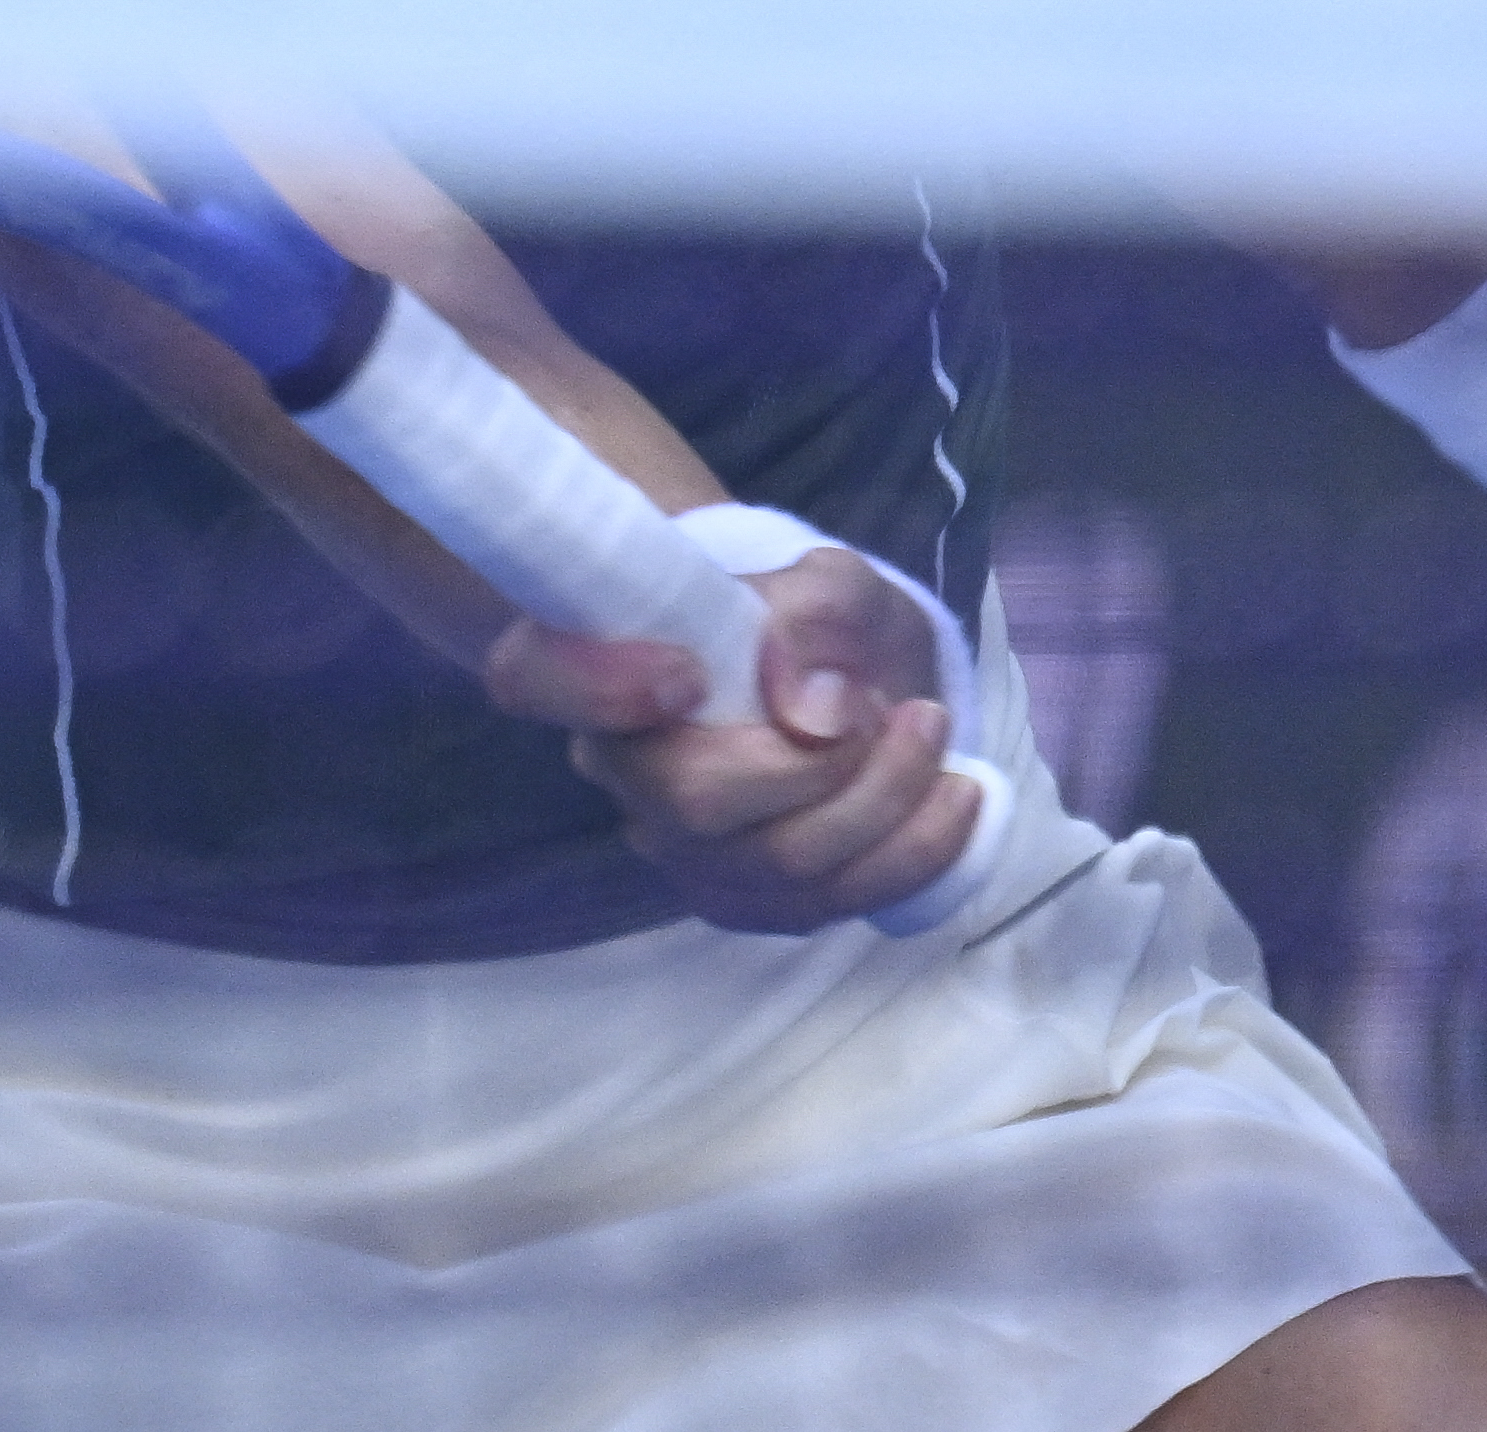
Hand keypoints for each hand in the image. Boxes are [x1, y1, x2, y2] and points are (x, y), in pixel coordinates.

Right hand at [478, 546, 980, 934]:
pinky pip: (822, 906)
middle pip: (696, 801)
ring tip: (937, 735)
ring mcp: (676, 848)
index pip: (533, 677)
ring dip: (888, 807)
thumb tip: (812, 705)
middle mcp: (617, 767)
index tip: (687, 671)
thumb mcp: (835, 581)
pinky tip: (954, 800)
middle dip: (829, 766)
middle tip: (911, 710)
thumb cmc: (816, 621)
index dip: (593, 684)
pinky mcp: (740, 899)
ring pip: (776, 865)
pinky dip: (909, 857)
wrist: (847, 678)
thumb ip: (820, 612)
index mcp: (598, 660)